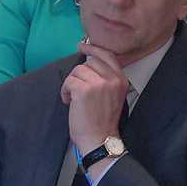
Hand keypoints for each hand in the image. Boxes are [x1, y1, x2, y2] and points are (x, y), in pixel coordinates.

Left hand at [61, 41, 128, 159]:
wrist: (99, 140)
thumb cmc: (103, 121)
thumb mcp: (113, 96)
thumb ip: (106, 79)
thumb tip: (89, 63)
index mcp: (121, 80)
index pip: (108, 55)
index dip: (93, 49)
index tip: (82, 46)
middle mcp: (112, 79)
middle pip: (89, 62)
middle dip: (78, 74)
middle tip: (74, 86)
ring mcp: (98, 84)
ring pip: (77, 71)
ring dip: (71, 84)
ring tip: (72, 98)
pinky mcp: (84, 90)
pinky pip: (69, 81)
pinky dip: (65, 91)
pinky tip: (68, 101)